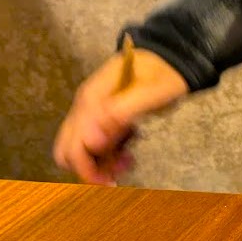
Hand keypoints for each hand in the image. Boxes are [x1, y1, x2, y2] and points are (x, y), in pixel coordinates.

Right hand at [53, 47, 187, 184]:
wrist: (172, 58)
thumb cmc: (164, 74)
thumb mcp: (150, 94)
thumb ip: (119, 114)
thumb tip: (92, 142)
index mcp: (92, 100)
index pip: (74, 144)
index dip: (88, 168)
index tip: (111, 182)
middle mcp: (85, 106)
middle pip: (69, 148)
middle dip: (91, 167)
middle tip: (120, 172)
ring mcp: (92, 111)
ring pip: (82, 148)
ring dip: (102, 162)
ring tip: (129, 160)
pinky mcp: (102, 116)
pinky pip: (96, 143)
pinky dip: (109, 153)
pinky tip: (129, 151)